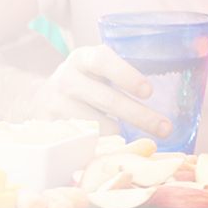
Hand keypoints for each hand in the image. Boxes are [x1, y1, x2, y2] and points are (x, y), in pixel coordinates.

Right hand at [32, 45, 169, 137]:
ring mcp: (56, 105)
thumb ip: (120, 73)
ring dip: (121, 134)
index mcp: (82, 58)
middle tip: (165, 128)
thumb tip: (169, 90)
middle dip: (140, 116)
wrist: (39, 98)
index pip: (103, 61)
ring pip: (98, 125)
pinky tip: (114, 148)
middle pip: (107, 99)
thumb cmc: (83, 81)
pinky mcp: (50, 129)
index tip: (149, 92)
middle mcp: (67, 79)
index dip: (127, 75)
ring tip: (134, 136)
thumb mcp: (95, 68)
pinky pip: (83, 142)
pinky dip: (102, 146)